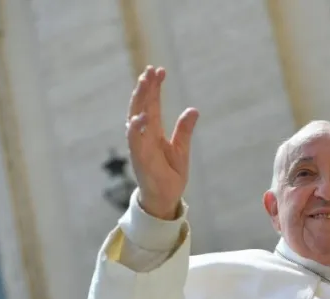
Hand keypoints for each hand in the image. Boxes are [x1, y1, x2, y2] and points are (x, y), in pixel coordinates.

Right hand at [126, 66, 199, 219]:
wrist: (165, 198)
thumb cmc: (170, 174)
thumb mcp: (181, 149)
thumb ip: (185, 129)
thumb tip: (194, 109)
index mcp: (153, 132)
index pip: (152, 104)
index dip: (154, 88)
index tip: (159, 70)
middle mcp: (144, 135)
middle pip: (142, 106)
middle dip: (145, 88)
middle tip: (150, 69)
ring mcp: (140, 146)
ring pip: (135, 118)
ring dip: (139, 100)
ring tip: (145, 83)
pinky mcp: (140, 158)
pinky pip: (135, 141)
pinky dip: (137, 128)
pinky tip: (142, 115)